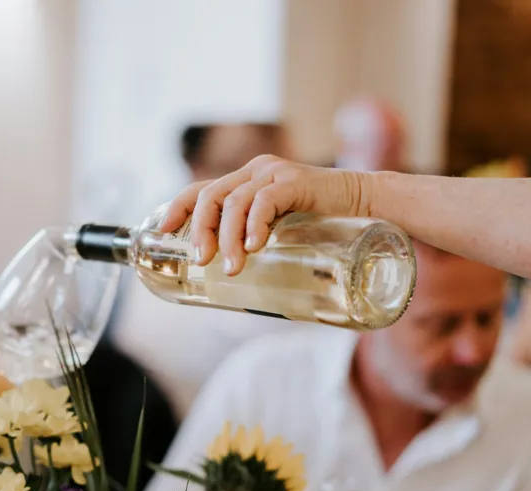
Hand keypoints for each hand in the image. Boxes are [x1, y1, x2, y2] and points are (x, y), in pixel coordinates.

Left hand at [160, 155, 372, 275]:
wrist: (369, 207)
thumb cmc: (322, 225)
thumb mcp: (279, 232)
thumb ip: (255, 243)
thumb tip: (227, 279)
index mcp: (245, 182)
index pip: (199, 190)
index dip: (176, 209)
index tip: (160, 233)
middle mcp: (255, 172)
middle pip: (209, 196)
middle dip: (199, 231)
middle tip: (201, 261)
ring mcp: (274, 174)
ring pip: (234, 202)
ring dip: (227, 239)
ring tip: (232, 267)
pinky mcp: (296, 181)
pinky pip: (265, 200)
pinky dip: (254, 225)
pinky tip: (254, 247)